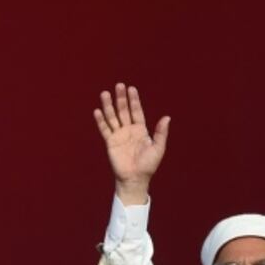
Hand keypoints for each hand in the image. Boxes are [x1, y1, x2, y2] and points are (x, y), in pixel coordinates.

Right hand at [93, 83, 168, 204]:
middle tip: (119, 85)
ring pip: (112, 117)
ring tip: (105, 93)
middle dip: (121, 98)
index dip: (134, 100)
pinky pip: (105, 129)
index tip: (131, 88)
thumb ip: (161, 133)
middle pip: (124, 110)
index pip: (136, 111)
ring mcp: (118, 135)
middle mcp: (129, 130)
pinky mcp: (110, 142)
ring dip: (109, 106)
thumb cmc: (148, 165)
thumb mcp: (158, 148)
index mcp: (141, 130)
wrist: (135, 178)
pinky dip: (101, 121)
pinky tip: (98, 111)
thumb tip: (167, 117)